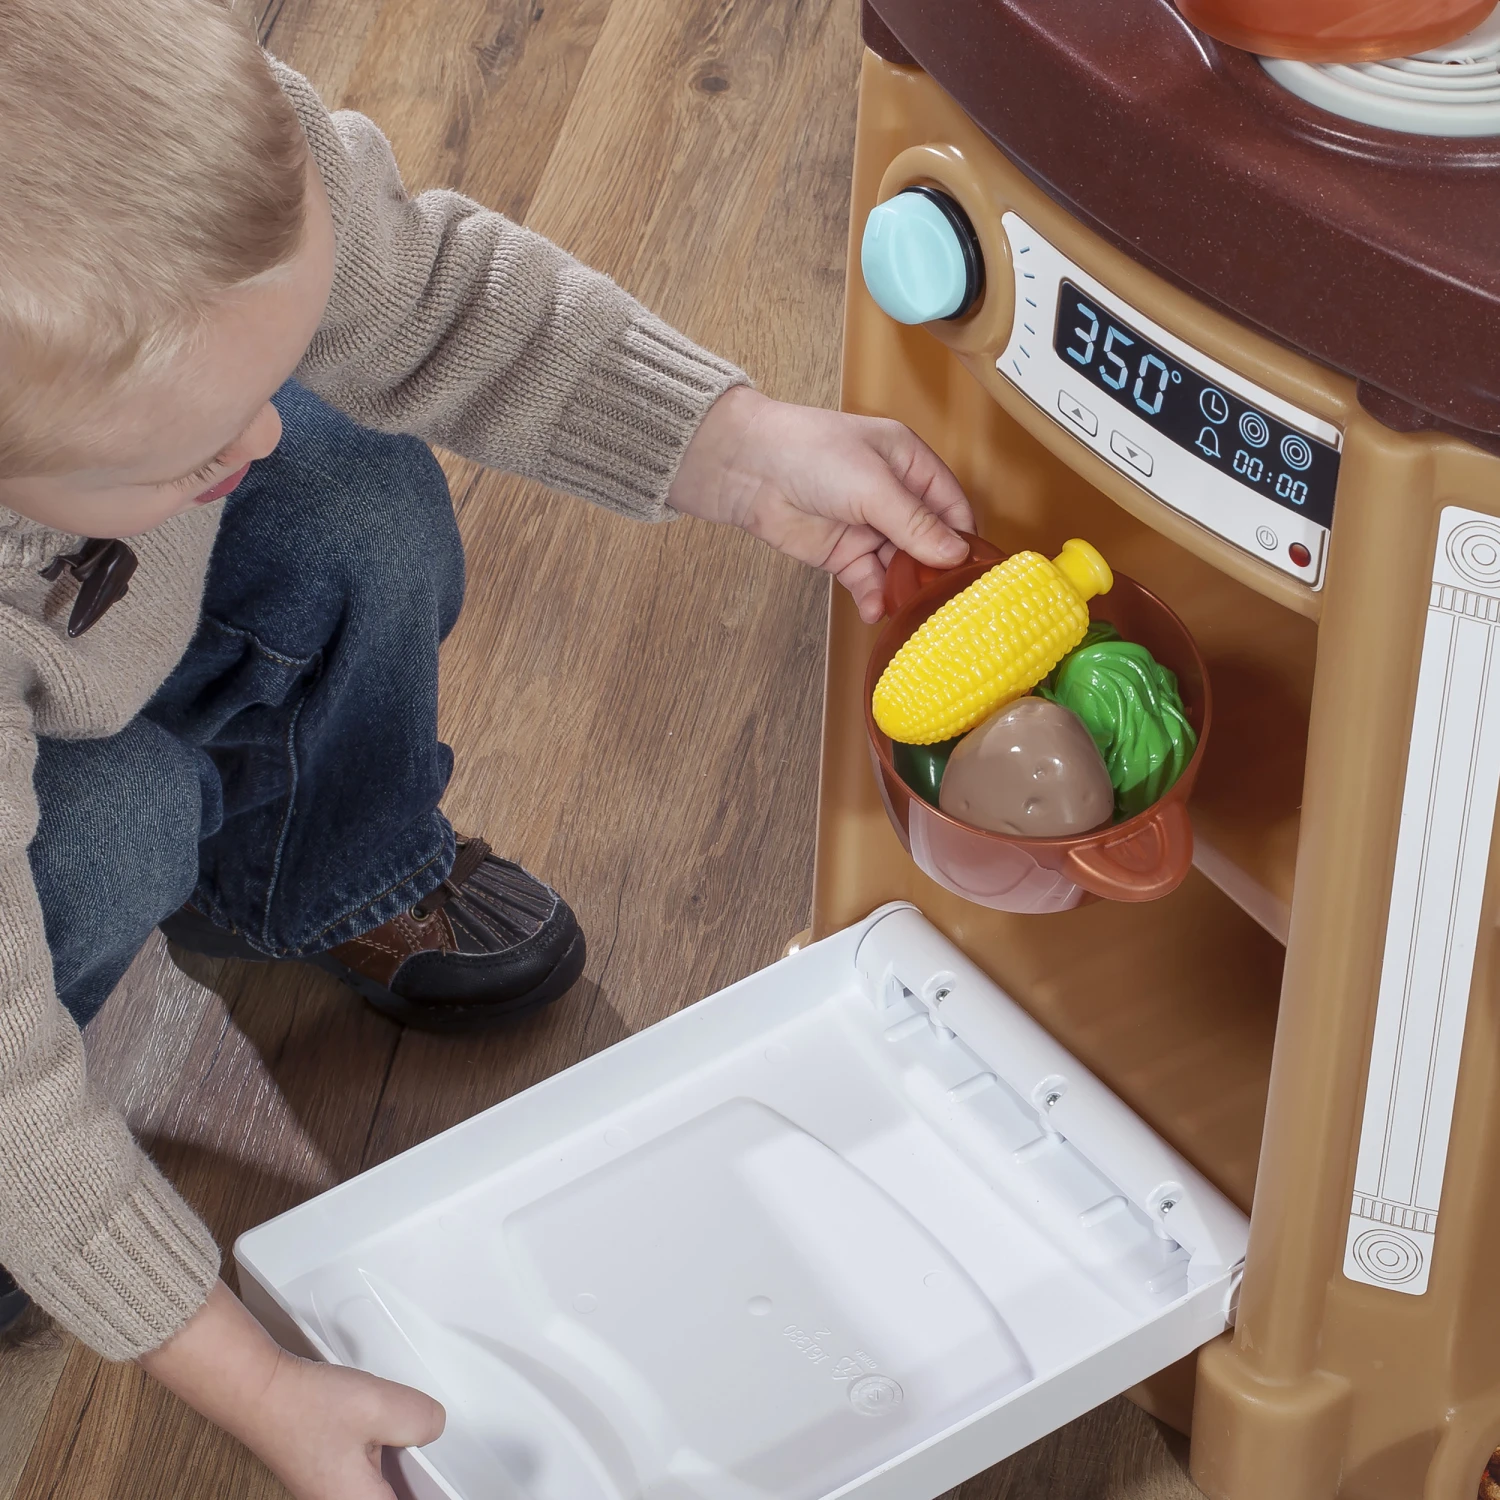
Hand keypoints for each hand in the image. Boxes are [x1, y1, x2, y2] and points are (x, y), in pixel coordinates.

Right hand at [140, 1281, 444, 1498]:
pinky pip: (366, 1478)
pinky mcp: (326, 1476)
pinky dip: (383, 1460)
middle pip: (396, 1498)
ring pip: (382, 1489)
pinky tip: (386, 1433)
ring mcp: (331, 1493)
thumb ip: (423, 1421)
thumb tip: (433, 1428)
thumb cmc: (305, 1405)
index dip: (433, 1494)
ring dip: (400, 1470)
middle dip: (417, 1482)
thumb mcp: (384, 1406)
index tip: (450, 1488)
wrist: (260, 1391)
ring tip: (411, 1444)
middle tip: (430, 1458)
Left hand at [669, 387, 975, 622]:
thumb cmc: (810, 453)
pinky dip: (874, 598)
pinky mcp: (843, 554)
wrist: (748, 469)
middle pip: (929, 542)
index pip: (952, 506)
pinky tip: (876, 610)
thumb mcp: (874, 485)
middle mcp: (893, 497)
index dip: (963, 538)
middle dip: (935, 571)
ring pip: (899, 567)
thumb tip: (954, 553)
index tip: (974, 572)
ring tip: (911, 612)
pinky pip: (869, 581)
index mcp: (910, 464)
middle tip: (945, 602)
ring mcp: (868, 528)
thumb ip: (914, 523)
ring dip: (905, 590)